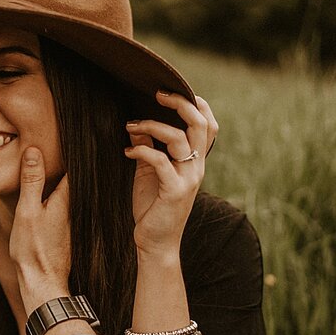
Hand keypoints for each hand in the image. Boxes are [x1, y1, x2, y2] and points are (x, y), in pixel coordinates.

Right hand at [9, 146, 71, 311]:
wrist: (42, 283)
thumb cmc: (33, 250)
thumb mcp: (27, 211)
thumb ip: (31, 181)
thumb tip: (34, 151)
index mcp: (66, 199)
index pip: (75, 167)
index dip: (75, 149)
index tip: (75, 132)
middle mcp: (74, 208)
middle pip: (75, 178)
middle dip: (73, 161)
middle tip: (72, 139)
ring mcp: (72, 220)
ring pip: (71, 192)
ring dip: (67, 178)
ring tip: (61, 160)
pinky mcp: (68, 231)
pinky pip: (67, 205)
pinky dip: (63, 194)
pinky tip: (54, 191)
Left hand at [125, 92, 218, 258]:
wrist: (154, 243)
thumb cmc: (152, 206)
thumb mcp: (150, 172)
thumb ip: (149, 148)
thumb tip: (137, 123)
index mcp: (195, 160)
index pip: (208, 124)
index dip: (196, 103)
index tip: (171, 92)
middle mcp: (196, 167)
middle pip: (200, 123)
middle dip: (179, 103)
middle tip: (156, 94)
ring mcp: (188, 179)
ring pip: (179, 138)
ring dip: (151, 126)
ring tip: (130, 126)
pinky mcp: (174, 191)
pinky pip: (160, 161)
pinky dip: (141, 151)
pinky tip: (127, 151)